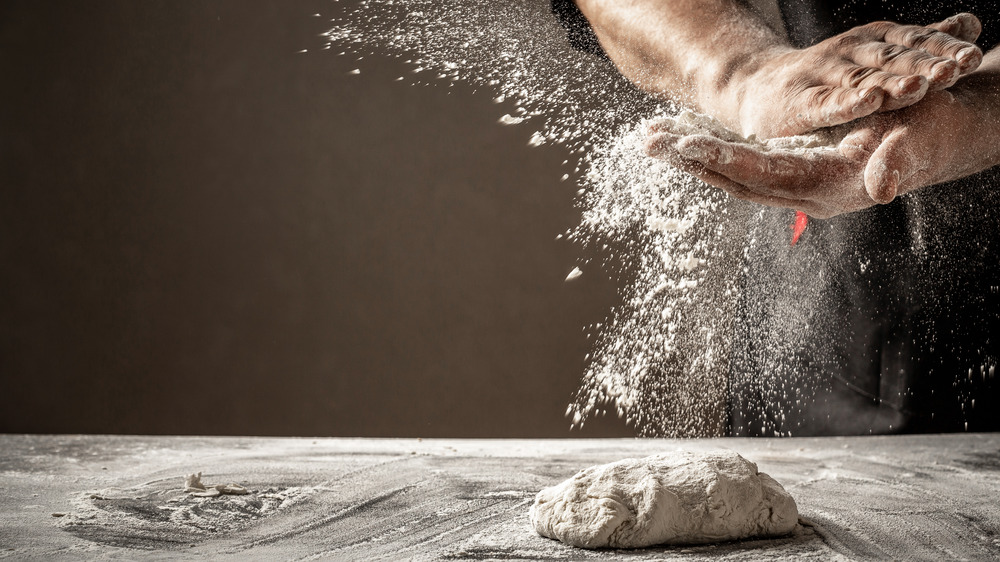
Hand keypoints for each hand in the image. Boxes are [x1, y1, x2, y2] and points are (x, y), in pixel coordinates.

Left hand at [646, 77, 999, 218]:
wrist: (939, 136)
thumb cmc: (930, 132)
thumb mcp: (918, 141)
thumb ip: (897, 163)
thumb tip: (880, 186)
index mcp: (827, 185)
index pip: (762, 174)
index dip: (724, 158)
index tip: (686, 144)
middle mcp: (804, 191)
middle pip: (733, 179)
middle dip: (690, 160)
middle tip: (649, 141)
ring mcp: (796, 183)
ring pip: (732, 174)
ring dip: (692, 158)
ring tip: (654, 139)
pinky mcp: (794, 170)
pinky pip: (744, 165)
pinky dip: (712, 151)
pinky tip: (688, 139)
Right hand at [710, 13, 982, 138]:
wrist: (755, 87)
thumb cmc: (823, 76)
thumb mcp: (874, 54)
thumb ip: (919, 43)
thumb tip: (970, 23)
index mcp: (874, 41)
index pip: (915, 42)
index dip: (944, 49)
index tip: (972, 58)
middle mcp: (852, 52)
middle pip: (894, 58)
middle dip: (926, 64)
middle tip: (956, 70)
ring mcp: (824, 75)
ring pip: (864, 79)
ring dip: (893, 82)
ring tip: (920, 85)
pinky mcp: (800, 102)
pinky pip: (827, 103)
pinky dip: (848, 101)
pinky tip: (868, 101)